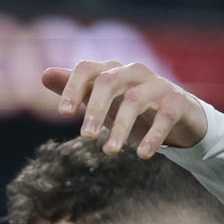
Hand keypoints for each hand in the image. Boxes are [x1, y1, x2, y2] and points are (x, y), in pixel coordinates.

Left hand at [43, 61, 208, 157]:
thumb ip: (77, 89)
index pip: (86, 68)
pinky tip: (142, 154)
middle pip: (108, 81)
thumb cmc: (131, 108)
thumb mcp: (102, 101)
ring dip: (120, 128)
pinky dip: (153, 136)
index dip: (72, 88)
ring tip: (109, 152)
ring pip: (134, 100)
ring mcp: (157, 85)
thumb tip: (45, 74)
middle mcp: (133, 72)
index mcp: (111, 71)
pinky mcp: (177, 102)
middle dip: (95, 109)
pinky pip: (165, 116)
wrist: (178, 116)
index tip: (63, 114)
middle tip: (86, 137)